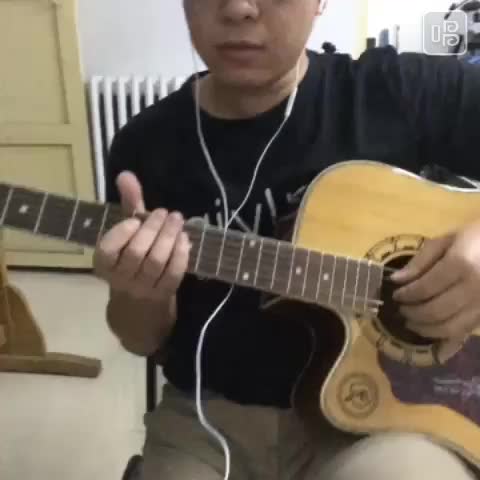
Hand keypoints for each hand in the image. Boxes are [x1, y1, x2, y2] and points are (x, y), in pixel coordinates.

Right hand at [93, 171, 190, 300]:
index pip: (107, 250)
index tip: (135, 219)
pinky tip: (185, 238)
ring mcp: (143, 289)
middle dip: (152, 229)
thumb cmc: (132, 256)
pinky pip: (173, 273)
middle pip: (136, 253)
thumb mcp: (128, 230)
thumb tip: (126, 174)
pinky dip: (181, 254)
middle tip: (165, 213)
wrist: (140, 298)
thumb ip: (129, 203)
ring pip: (156, 262)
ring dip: (169, 238)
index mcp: (104, 264)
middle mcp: (120, 279)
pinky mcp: (164, 293)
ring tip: (177, 220)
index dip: (122, 233)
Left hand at [391, 221, 479, 356]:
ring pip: (450, 328)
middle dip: (413, 313)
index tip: (396, 294)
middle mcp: (474, 288)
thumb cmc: (477, 237)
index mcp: (461, 265)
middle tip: (401, 309)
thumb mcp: (447, 240)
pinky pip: (465, 333)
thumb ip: (420, 261)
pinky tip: (433, 340)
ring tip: (411, 322)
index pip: (425, 288)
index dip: (406, 294)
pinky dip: (446, 340)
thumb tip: (396, 279)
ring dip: (425, 329)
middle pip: (435, 310)